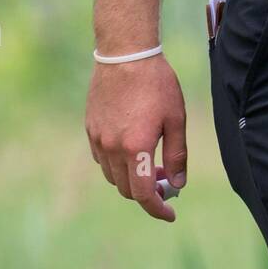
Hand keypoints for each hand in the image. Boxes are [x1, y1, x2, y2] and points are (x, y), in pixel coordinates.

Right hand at [85, 53, 187, 220]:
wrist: (126, 54)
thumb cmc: (156, 83)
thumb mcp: (175, 118)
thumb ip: (176, 155)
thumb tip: (177, 184)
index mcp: (136, 147)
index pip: (143, 194)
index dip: (157, 209)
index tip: (170, 214)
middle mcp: (112, 148)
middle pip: (127, 189)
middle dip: (147, 193)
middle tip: (166, 181)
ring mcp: (98, 139)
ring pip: (113, 177)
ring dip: (131, 179)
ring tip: (151, 163)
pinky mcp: (90, 129)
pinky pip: (102, 160)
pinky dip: (117, 165)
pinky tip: (131, 148)